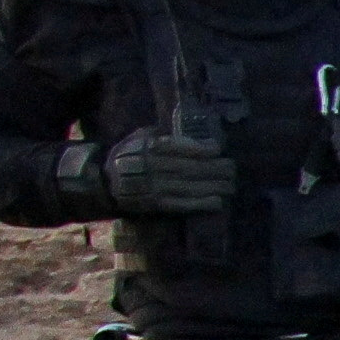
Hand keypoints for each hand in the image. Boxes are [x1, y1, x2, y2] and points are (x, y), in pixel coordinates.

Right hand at [102, 135, 240, 219]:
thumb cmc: (129, 156)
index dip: (201, 149)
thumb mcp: (140, 138)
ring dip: (213, 186)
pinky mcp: (156, 204)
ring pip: (189, 186)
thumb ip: (162, 136)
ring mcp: (154, 187)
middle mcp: (152, 167)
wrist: (106, 182)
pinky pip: (181, 204)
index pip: (178, 147)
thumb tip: (192, 136)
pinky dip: (200, 203)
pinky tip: (218, 202)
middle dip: (214, 168)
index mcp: (148, 148)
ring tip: (231, 185)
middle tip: (233, 168)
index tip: (218, 149)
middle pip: (189, 167)